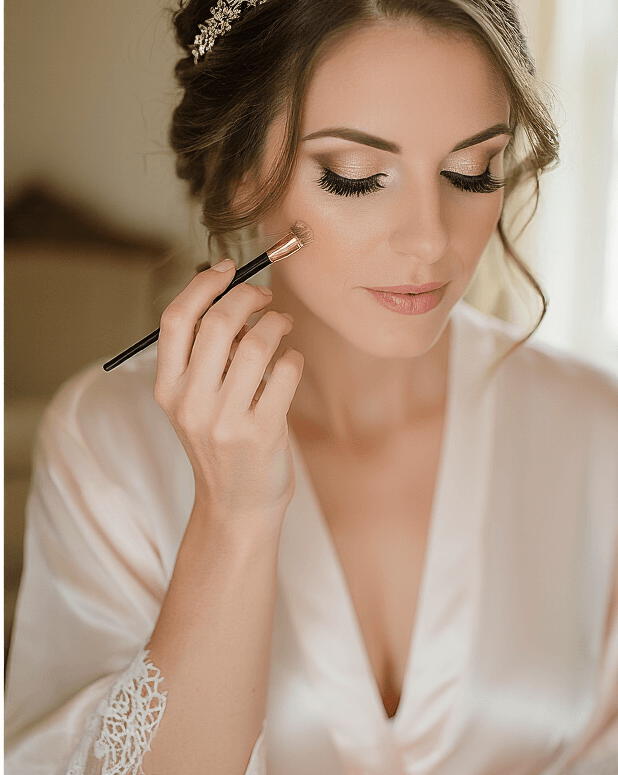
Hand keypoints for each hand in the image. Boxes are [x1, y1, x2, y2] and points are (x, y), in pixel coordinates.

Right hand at [154, 260, 302, 523]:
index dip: (203, 285)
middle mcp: (190, 403)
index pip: (176, 319)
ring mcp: (225, 420)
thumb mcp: (195, 402)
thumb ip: (206, 355)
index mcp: (167, 389)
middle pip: (218, 323)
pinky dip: (293, 356)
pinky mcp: (261, 433)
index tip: (228, 269)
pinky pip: (285, 371)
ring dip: (277, 324)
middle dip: (248, 297)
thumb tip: (234, 296)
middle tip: (265, 298)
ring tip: (283, 326)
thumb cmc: (221, 443)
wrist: (236, 505)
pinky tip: (291, 362)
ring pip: (257, 343)